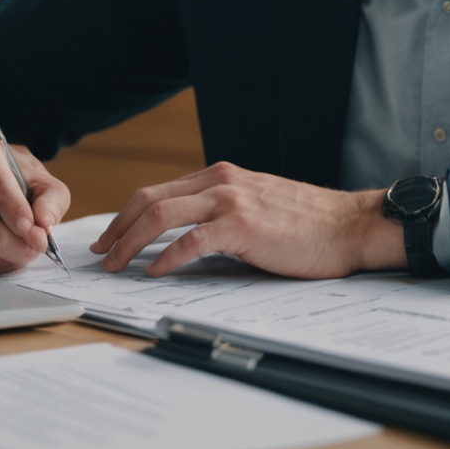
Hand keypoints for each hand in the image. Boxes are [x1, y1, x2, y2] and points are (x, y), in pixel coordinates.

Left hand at [91, 161, 404, 277]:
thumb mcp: (257, 206)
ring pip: (161, 215)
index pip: (158, 191)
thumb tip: (187, 238)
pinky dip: (166, 257)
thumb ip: (223, 212)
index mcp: (220, 176)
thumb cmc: (308, 224)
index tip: (110, 236)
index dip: (127, 215)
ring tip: (116, 265)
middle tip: (101, 252)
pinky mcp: (242, 226)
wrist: (349, 226)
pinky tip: (155, 272)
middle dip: (117, 228)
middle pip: (149, 199)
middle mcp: (220, 181)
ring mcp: (230, 201)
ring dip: (130, 242)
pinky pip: (191, 240)